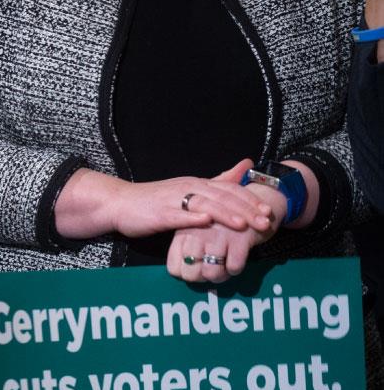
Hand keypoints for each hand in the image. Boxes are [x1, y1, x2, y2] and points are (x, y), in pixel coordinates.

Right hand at [110, 160, 272, 238]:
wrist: (120, 202)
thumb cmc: (156, 199)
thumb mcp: (190, 187)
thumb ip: (218, 179)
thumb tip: (246, 164)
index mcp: (196, 183)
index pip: (229, 189)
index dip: (249, 200)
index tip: (268, 211)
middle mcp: (188, 188)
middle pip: (221, 197)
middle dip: (245, 210)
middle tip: (265, 222)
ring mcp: (173, 200)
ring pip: (204, 205)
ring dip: (225, 214)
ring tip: (243, 225)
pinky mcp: (160, 213)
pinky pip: (178, 215)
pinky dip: (193, 218)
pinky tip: (205, 222)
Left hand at [167, 182, 285, 282]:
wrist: (252, 201)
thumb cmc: (220, 222)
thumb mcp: (198, 229)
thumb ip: (186, 247)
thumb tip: (182, 274)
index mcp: (183, 231)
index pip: (174, 266)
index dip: (185, 275)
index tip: (196, 271)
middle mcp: (197, 233)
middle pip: (191, 273)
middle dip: (202, 279)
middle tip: (211, 273)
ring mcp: (217, 235)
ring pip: (211, 273)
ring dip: (220, 276)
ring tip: (224, 269)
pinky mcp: (238, 238)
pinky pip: (233, 267)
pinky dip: (235, 269)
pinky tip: (235, 261)